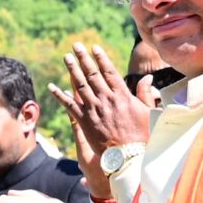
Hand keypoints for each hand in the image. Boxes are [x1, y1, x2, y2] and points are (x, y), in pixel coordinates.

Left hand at [54, 40, 153, 156]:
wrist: (129, 156)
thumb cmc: (143, 135)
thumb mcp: (149, 112)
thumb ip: (145, 93)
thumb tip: (147, 77)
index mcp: (122, 95)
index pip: (109, 71)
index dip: (100, 58)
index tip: (94, 47)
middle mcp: (106, 99)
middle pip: (92, 74)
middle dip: (84, 58)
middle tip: (76, 46)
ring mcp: (94, 110)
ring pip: (80, 85)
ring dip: (72, 70)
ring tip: (67, 57)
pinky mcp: (84, 122)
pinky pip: (69, 106)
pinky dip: (60, 95)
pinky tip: (52, 87)